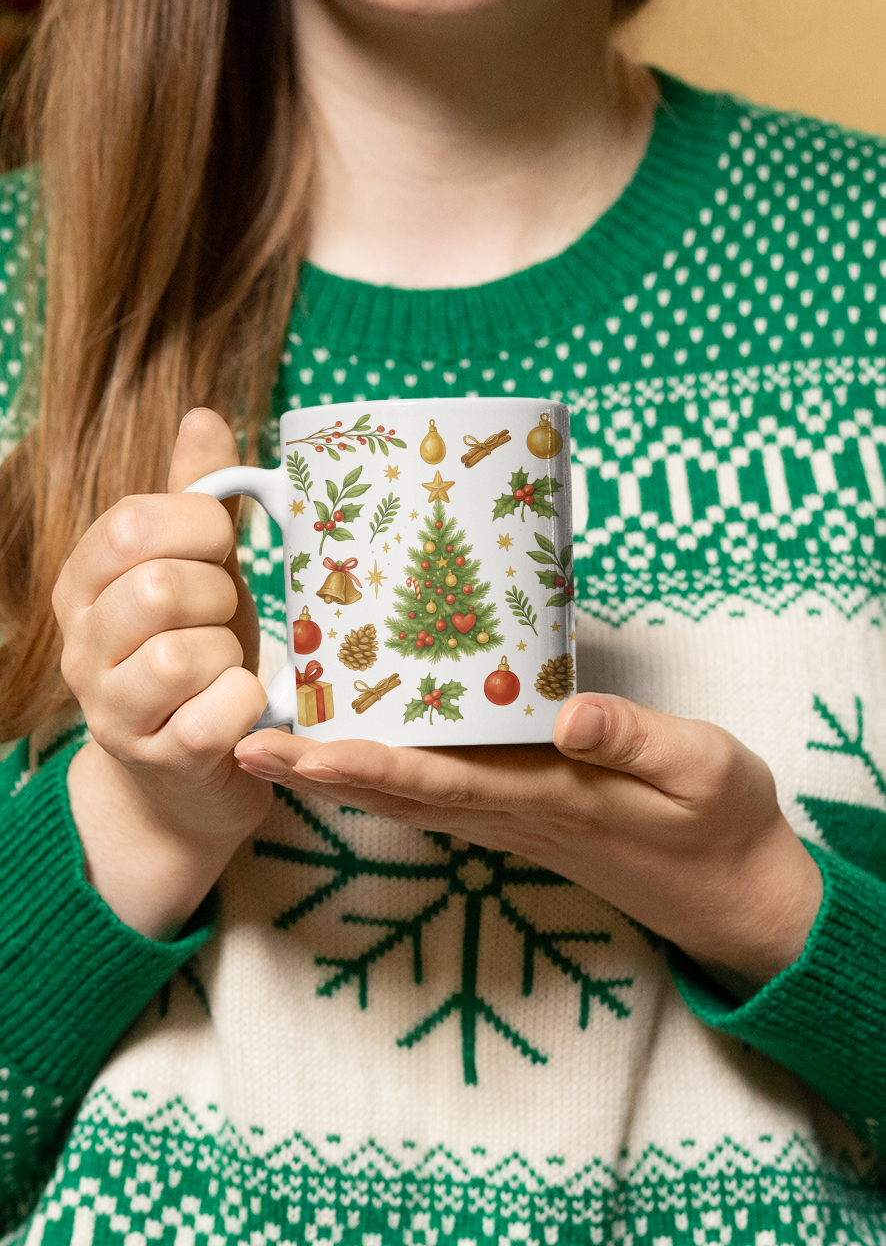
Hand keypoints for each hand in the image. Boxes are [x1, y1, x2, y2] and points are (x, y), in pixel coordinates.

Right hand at [53, 408, 270, 938]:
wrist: (190, 772)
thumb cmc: (199, 654)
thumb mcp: (199, 568)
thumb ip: (196, 498)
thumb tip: (202, 415)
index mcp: (84, 584)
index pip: (128, 525)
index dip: (195, 525)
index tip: (220, 545)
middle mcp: (81, 646)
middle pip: (155, 588)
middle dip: (216, 595)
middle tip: (225, 616)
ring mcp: (111, 710)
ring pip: (180, 654)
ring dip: (230, 653)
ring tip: (229, 665)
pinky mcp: (159, 759)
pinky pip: (215, 712)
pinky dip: (246, 701)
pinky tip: (242, 704)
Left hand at [235, 694, 822, 994]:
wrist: (727, 891)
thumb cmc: (717, 823)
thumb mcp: (702, 769)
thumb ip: (636, 740)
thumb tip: (568, 712)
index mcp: (551, 797)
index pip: (440, 782)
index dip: (364, 767)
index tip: (298, 751)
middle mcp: (513, 812)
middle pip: (400, 793)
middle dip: (321, 772)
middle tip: (243, 743)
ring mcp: (512, 818)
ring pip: (409, 797)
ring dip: (339, 775)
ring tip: (275, 743)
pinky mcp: (521, 812)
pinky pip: (436, 794)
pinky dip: (382, 775)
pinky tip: (355, 750)